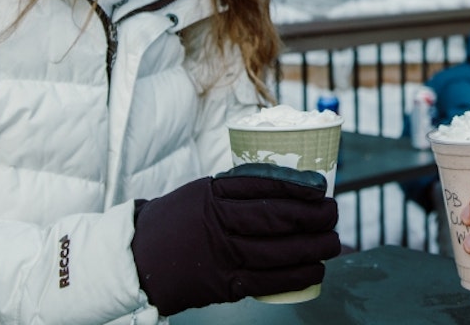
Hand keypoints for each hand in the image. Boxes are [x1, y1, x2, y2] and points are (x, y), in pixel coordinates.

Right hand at [131, 164, 340, 315]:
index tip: (322, 188)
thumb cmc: (174, 221)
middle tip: (334, 214)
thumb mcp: (200, 192)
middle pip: (277, 218)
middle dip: (314, 217)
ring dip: (313, 248)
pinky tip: (315, 270)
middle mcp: (219, 223)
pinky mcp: (223, 284)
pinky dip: (296, 276)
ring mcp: (222, 255)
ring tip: (333, 243)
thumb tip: (286, 187)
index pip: (263, 185)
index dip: (297, 186)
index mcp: (213, 193)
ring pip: (277, 251)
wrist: (135, 259)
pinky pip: (267, 281)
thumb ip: (236, 190)